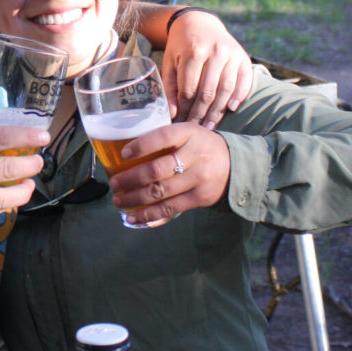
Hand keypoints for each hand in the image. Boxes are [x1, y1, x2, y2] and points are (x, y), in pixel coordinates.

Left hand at [107, 122, 230, 224]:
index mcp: (189, 133)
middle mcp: (195, 155)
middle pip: (157, 169)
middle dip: (131, 178)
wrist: (237, 165)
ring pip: (161, 191)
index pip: (163, 137)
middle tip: (114, 183)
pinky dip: (149, 214)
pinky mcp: (200, 197)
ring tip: (118, 200)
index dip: (142, 145)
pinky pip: (170, 208)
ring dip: (135, 198)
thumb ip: (166, 139)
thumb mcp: (189, 133)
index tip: (123, 154)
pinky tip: (133, 217)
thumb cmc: (202, 147)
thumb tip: (126, 151)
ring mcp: (199, 178)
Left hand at [161, 9, 252, 127]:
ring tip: (210, 126)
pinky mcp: (243, 57)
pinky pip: (244, 81)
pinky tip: (231, 109)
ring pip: (226, 89)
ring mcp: (232, 54)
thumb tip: (172, 114)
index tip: (181, 123)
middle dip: (201, 113)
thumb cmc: (181, 45)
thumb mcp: (170, 61)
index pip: (189, 88)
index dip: (185, 108)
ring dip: (218, 111)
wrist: (200, 22)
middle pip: (208, 91)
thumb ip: (171, 86)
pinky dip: (239, 96)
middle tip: (196, 129)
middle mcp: (215, 51)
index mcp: (194, 51)